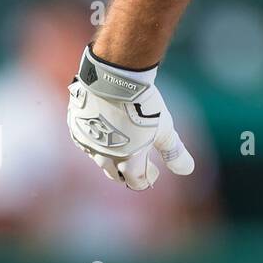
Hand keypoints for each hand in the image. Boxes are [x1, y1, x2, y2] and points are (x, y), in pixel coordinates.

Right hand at [66, 45, 194, 190]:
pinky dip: (96, 142)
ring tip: (122, 149)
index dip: (147, 179)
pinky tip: (103, 133)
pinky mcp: (75, 126)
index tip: (154, 173)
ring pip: (98, 158)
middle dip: (127, 173)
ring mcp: (87, 142)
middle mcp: (104, 157)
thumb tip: (187, 170)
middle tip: (138, 166)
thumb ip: (174, 152)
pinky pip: (85, 141)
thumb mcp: (164, 129)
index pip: (136, 180)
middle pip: (115, 173)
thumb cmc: (142, 106)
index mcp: (127, 161)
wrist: (113, 81)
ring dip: (111, 157)